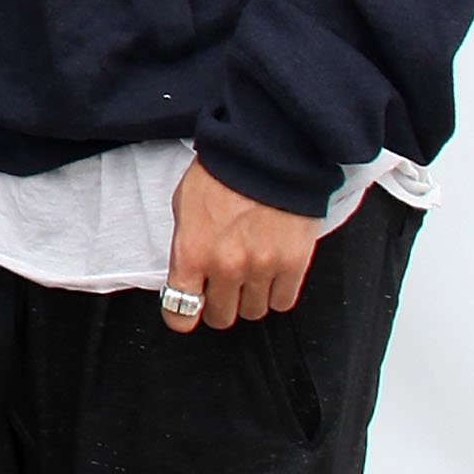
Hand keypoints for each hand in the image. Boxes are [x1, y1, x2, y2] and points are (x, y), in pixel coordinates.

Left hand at [163, 157, 320, 331]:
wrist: (264, 155)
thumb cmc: (220, 175)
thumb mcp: (183, 207)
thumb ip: (185, 246)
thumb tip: (187, 274)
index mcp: (192, 252)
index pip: (181, 312)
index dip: (181, 317)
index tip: (185, 314)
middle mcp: (225, 267)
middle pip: (221, 318)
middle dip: (217, 307)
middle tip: (219, 290)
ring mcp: (261, 268)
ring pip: (254, 312)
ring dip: (248, 299)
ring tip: (247, 276)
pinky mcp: (293, 265)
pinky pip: (283, 302)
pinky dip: (276, 293)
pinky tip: (270, 275)